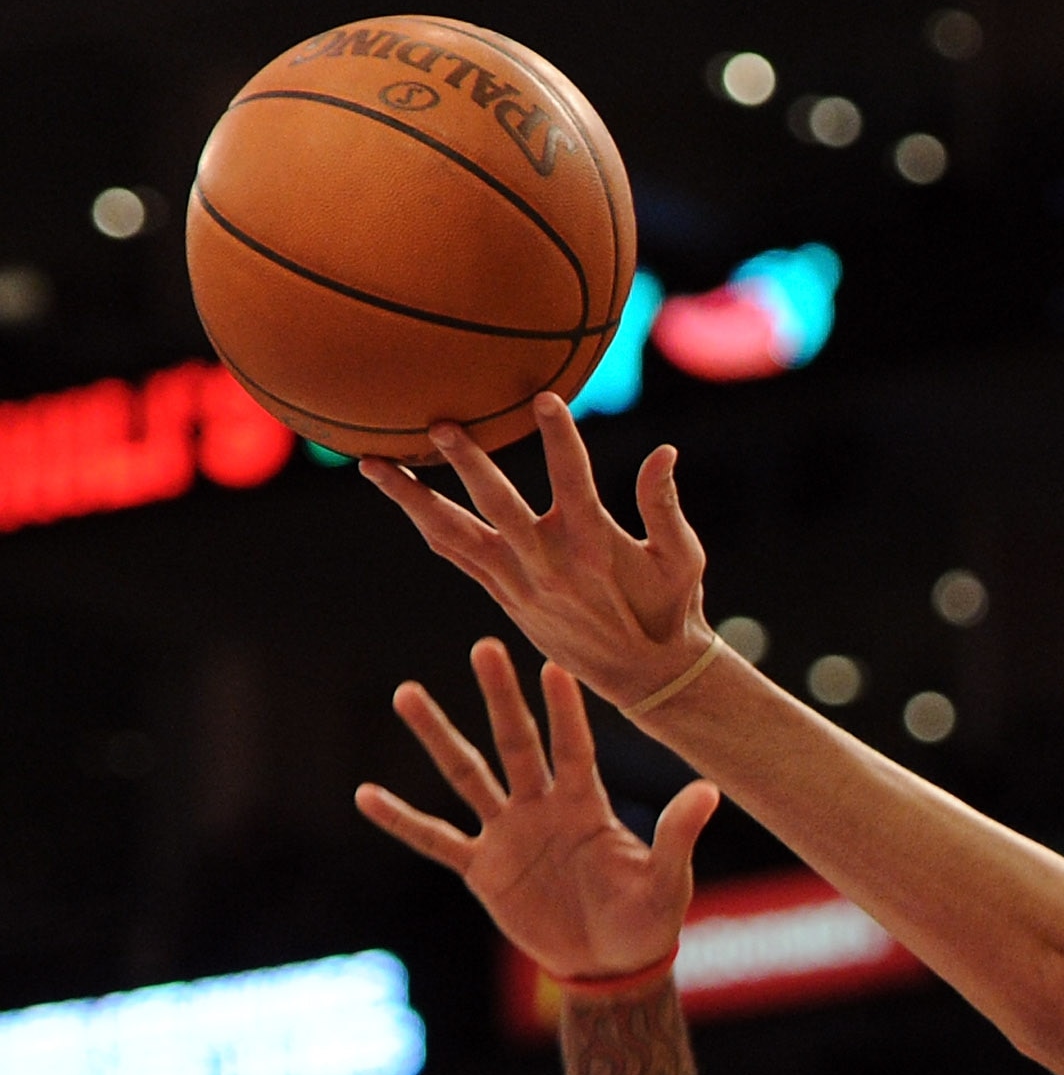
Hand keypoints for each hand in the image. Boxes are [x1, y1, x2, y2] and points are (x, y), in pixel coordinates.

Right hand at [355, 636, 716, 980]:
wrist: (610, 967)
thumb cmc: (646, 921)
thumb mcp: (667, 881)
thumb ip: (677, 836)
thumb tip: (708, 792)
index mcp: (587, 805)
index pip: (573, 747)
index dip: (564, 710)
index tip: (554, 664)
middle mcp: (542, 807)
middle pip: (515, 742)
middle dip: (500, 696)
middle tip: (484, 646)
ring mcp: (508, 834)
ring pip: (466, 775)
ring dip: (438, 736)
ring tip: (407, 693)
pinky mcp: (483, 870)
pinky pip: (435, 839)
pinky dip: (402, 820)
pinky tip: (366, 795)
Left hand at [360, 395, 715, 711]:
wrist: (645, 675)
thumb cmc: (669, 609)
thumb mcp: (682, 559)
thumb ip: (665, 505)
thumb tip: (664, 452)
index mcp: (595, 546)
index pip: (574, 481)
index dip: (560, 439)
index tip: (544, 399)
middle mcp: (549, 564)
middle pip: (499, 506)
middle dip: (469, 465)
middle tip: (440, 426)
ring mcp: (520, 582)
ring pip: (456, 535)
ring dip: (412, 499)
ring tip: (371, 464)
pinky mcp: (505, 595)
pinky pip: (457, 556)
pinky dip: (428, 525)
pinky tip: (402, 495)